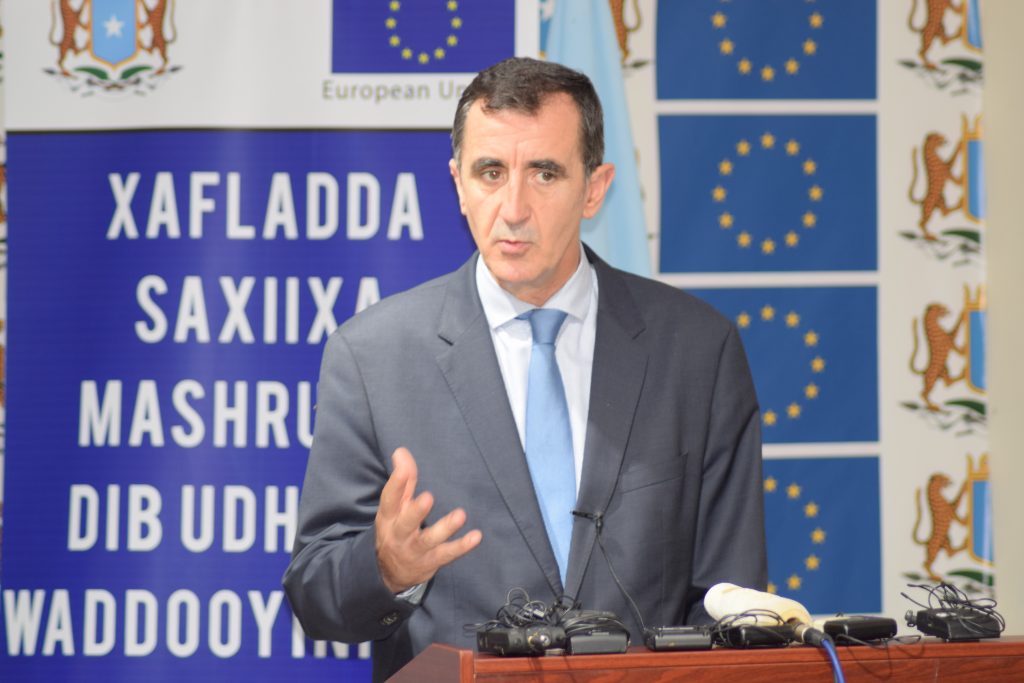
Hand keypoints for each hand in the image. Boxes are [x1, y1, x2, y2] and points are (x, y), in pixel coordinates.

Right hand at [375, 447, 482, 592]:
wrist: (390, 574)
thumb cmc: (395, 530)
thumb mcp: (393, 508)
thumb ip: (402, 481)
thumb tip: (401, 451)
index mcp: (388, 517)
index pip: (389, 499)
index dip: (396, 483)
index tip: (404, 468)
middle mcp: (399, 534)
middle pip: (407, 523)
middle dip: (416, 511)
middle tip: (428, 497)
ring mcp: (415, 550)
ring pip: (429, 540)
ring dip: (445, 528)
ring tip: (460, 515)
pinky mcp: (431, 561)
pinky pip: (447, 554)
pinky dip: (461, 546)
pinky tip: (476, 536)